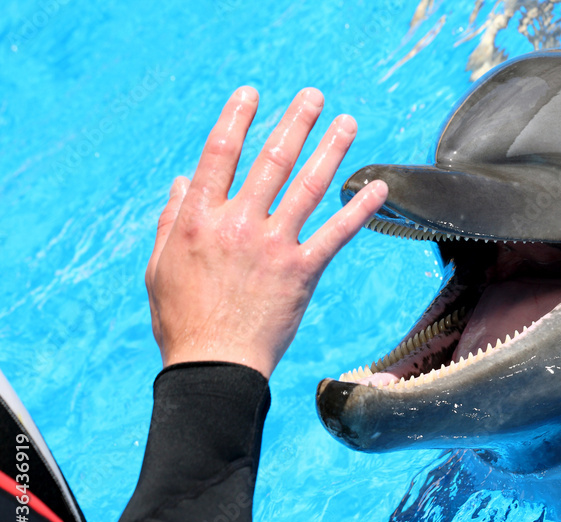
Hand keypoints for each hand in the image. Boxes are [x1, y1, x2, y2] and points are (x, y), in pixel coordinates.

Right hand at [146, 87, 386, 377]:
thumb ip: (171, 219)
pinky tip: (378, 188)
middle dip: (295, 122)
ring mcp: (273, 245)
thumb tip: (183, 181)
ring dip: (331, 149)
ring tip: (348, 122)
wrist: (214, 367)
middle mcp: (238, 223)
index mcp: (199, 218)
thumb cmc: (182, 320)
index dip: (237, 119)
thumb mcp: (160, 266)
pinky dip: (359, 209)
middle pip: (272, 160)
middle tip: (314, 96)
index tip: (252, 93)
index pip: (220, 154)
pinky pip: (336, 233)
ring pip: (307, 186)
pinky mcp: (302, 271)